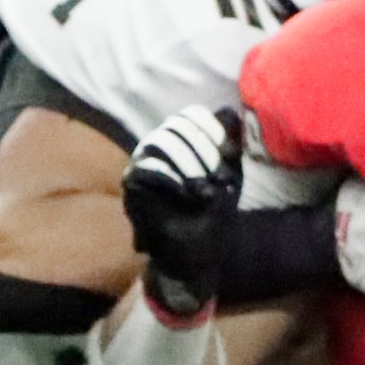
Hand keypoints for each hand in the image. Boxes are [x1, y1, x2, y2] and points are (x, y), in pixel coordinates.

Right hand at [122, 104, 240, 313]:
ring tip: (206, 190)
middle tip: (220, 178)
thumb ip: (229, 144)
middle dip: (205, 150)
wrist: (197, 254)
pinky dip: (173, 179)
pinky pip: (148, 167)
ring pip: (162, 143)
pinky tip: (190, 196)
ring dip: (192, 165)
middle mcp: (159, 148)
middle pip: (177, 126)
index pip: (191, 115)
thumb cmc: (214, 215)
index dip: (212, 129)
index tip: (232, 154)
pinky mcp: (133, 184)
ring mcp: (143, 164)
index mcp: (183, 143)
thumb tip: (227, 110)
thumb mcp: (231, 176)